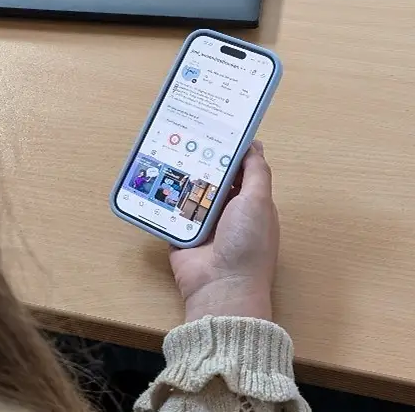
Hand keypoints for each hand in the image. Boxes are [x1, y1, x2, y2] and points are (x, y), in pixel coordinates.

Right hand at [169, 141, 279, 321]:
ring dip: (181, 177)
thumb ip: (257, 171)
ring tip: (166, 151)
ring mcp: (203, 223)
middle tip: (183, 134)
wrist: (221, 287)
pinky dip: (164, 198)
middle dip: (200, 160)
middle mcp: (227, 211)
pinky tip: (154, 178)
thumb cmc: (248, 243)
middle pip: (211, 178)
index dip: (229, 150)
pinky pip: (171, 210)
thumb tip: (254, 144)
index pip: (239, 169)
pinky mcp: (182, 233)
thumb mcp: (260, 201)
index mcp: (250, 202)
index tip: (214, 127)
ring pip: (189, 191)